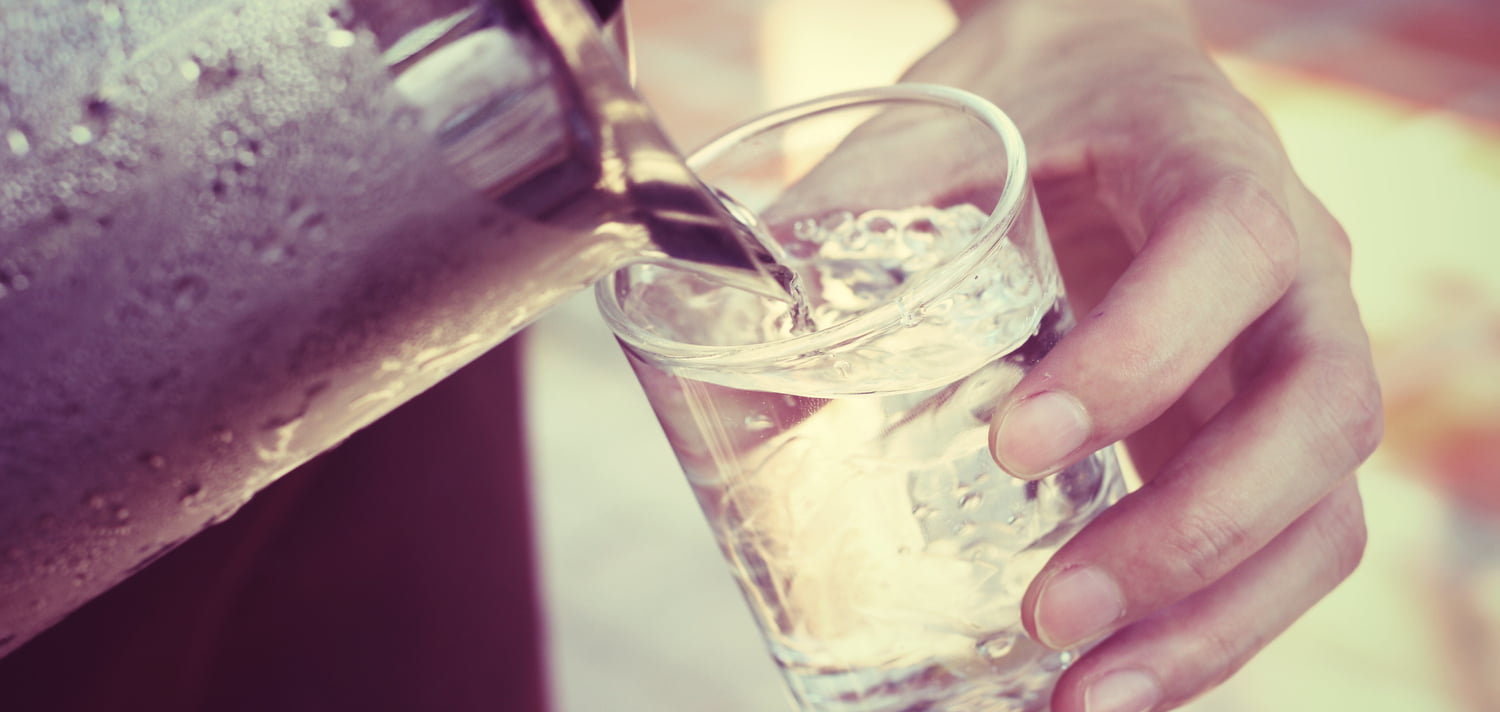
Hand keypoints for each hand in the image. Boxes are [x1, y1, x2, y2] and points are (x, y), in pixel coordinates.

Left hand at [909, 1, 1382, 708]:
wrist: (1111, 79)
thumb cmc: (1036, 98)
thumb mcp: (947, 120)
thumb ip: (857, 205)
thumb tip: (733, 316)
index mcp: (1216, 163)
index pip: (1229, 255)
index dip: (1141, 359)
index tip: (1016, 448)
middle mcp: (1293, 272)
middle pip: (1316, 415)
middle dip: (1192, 534)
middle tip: (1052, 613)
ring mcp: (1290, 362)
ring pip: (1320, 512)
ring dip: (1215, 622)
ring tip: (1087, 699)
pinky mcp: (1259, 436)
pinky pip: (1280, 547)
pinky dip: (1207, 628)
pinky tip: (1114, 682)